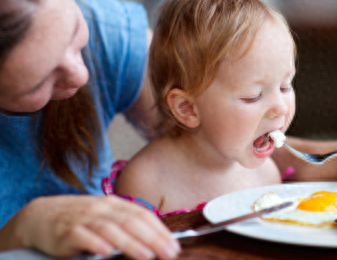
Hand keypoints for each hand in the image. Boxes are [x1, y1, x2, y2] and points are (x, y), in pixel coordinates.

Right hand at [1, 195, 179, 259]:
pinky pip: (82, 236)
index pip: (142, 214)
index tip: (174, 246)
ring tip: (146, 256)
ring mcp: (84, 218)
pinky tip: (107, 252)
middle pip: (131, 221)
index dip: (160, 230)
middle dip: (153, 238)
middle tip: (168, 253)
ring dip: (130, 243)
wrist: (40, 216)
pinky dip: (95, 243)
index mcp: (114, 204)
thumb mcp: (105, 217)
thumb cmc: (80, 219)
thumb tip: (154, 241)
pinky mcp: (65, 231)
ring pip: (110, 228)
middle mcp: (101, 208)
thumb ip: (126, 225)